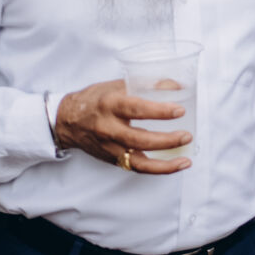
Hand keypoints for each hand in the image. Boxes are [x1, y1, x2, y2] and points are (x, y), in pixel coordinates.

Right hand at [52, 79, 191, 174]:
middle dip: (165, 141)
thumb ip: (144, 85)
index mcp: (110, 105)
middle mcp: (108, 128)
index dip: (159, 111)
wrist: (67, 121)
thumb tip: (177, 85)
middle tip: (187, 136)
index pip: (136, 109)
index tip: (180, 111)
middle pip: (139, 139)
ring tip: (185, 160)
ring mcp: (109, 148)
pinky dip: (156, 169)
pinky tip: (174, 165)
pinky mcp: (111, 159)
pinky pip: (135, 168)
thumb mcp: (115, 85)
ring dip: (164, 163)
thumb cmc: (95, 99)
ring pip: (137, 161)